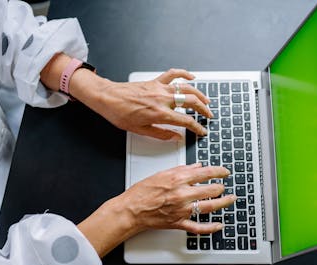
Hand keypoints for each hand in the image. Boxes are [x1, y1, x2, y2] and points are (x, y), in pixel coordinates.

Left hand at [74, 68, 212, 139]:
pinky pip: (173, 75)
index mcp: (160, 114)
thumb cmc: (119, 113)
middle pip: (191, 103)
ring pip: (186, 89)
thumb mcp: (140, 130)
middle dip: (204, 110)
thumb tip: (175, 137)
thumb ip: (161, 134)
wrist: (107, 98)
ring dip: (199, 94)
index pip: (186, 121)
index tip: (202, 130)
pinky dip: (184, 74)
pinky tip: (192, 77)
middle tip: (209, 116)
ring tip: (206, 100)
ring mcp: (159, 88)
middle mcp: (162, 99)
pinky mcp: (155, 82)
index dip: (197, 127)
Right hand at [121, 163, 234, 232]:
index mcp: (178, 179)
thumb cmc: (142, 192)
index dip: (220, 171)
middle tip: (224, 186)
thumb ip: (182, 170)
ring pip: (209, 207)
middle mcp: (183, 194)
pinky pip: (199, 227)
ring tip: (229, 199)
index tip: (224, 172)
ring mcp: (182, 210)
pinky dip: (211, 228)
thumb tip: (197, 167)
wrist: (131, 210)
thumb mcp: (161, 174)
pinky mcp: (179, 223)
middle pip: (212, 189)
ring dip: (223, 203)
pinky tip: (219, 225)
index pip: (206, 173)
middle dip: (221, 187)